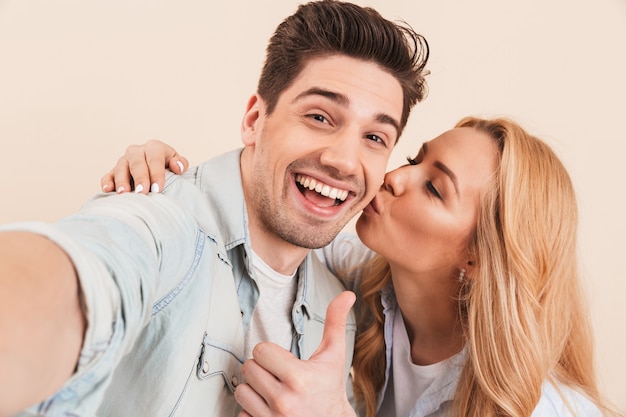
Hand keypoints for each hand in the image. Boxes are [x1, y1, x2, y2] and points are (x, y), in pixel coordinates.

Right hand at [100, 139, 188, 193]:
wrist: (154, 167)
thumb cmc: (168, 166)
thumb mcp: (177, 162)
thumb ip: (181, 163)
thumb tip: (177, 166)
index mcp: (154, 147)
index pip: (155, 159)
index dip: (156, 174)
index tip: (158, 189)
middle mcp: (137, 151)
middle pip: (137, 163)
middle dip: (140, 178)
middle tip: (142, 192)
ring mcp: (124, 160)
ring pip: (121, 168)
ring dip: (122, 181)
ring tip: (124, 193)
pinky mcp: (114, 170)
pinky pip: (108, 174)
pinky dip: (107, 182)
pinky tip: (107, 189)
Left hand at [235, 291, 356, 416]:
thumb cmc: (330, 389)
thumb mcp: (334, 355)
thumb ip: (335, 322)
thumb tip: (347, 295)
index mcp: (299, 377)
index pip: (261, 351)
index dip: (270, 353)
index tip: (281, 360)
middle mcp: (283, 400)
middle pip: (248, 368)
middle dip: (262, 369)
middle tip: (277, 375)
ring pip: (242, 391)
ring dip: (254, 389)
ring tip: (272, 391)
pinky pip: (241, 414)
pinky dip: (252, 411)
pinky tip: (269, 408)